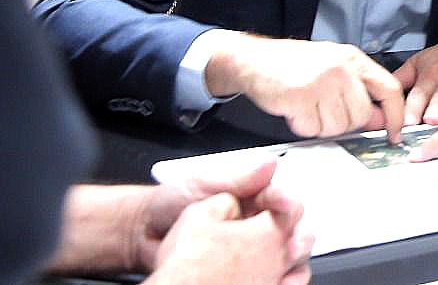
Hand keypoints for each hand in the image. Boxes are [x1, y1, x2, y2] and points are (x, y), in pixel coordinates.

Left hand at [145, 190, 312, 284]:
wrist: (141, 237)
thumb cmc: (167, 206)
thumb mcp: (200, 185)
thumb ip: (237, 178)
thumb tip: (269, 164)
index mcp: (250, 198)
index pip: (280, 198)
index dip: (286, 202)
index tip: (283, 207)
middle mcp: (255, 223)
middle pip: (291, 228)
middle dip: (296, 234)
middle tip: (290, 243)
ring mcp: (250, 250)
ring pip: (287, 255)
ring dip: (293, 260)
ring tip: (287, 264)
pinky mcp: (244, 272)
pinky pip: (270, 276)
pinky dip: (279, 279)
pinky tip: (278, 280)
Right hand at [205, 33, 403, 140]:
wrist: (254, 60)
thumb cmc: (296, 65)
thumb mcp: (334, 69)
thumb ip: (359, 90)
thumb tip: (380, 120)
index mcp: (354, 59)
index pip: (389, 89)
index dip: (396, 115)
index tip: (394, 133)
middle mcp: (341, 68)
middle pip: (361, 115)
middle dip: (345, 123)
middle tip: (325, 112)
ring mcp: (320, 82)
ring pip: (337, 126)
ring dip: (322, 126)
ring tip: (309, 108)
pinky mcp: (299, 97)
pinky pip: (312, 129)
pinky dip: (303, 126)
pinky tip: (295, 110)